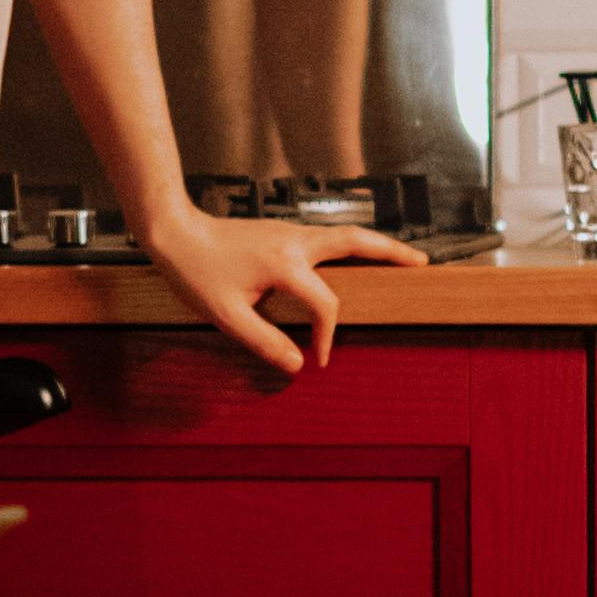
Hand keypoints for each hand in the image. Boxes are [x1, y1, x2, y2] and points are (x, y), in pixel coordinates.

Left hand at [131, 196, 421, 373]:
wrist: (173, 230)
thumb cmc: (196, 271)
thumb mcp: (225, 315)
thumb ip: (264, 342)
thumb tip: (297, 366)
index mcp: (286, 264)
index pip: (325, 304)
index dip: (327, 336)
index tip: (319, 360)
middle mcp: (296, 241)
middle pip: (356, 242)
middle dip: (392, 253)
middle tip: (423, 264)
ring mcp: (291, 232)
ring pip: (345, 235)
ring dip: (376, 245)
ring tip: (402, 257)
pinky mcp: (283, 233)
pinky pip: (328, 238)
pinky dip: (352, 245)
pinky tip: (356, 258)